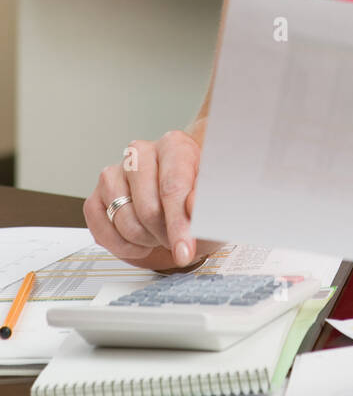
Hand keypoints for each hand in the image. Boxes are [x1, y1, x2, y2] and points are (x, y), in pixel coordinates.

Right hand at [84, 129, 206, 271]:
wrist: (180, 209)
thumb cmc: (198, 203)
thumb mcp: (214, 203)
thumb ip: (206, 202)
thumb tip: (192, 205)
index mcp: (174, 146)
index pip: (172, 187)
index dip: (179, 223)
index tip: (184, 249)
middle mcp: (140, 154)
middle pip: (148, 208)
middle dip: (165, 234)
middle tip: (176, 239)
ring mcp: (113, 174)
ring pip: (124, 221)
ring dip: (145, 240)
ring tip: (159, 234)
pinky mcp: (96, 197)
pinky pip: (102, 230)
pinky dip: (124, 246)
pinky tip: (140, 241)